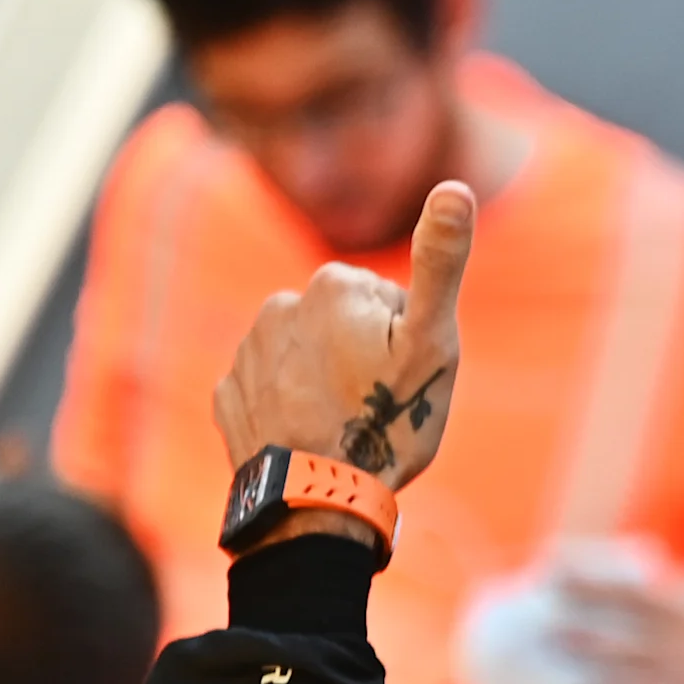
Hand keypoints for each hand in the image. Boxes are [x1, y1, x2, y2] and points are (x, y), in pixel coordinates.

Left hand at [211, 182, 473, 541]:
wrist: (317, 498)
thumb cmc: (387, 420)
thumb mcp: (433, 342)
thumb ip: (442, 262)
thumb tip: (455, 186)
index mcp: (333, 286)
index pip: (385, 300)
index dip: (405, 339)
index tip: (403, 378)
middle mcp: (281, 306)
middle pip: (341, 325)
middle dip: (360, 356)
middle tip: (376, 406)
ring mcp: (249, 353)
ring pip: (303, 356)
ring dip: (323, 381)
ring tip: (343, 425)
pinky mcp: (228, 395)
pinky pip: (267, 390)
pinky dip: (287, 408)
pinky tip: (308, 437)